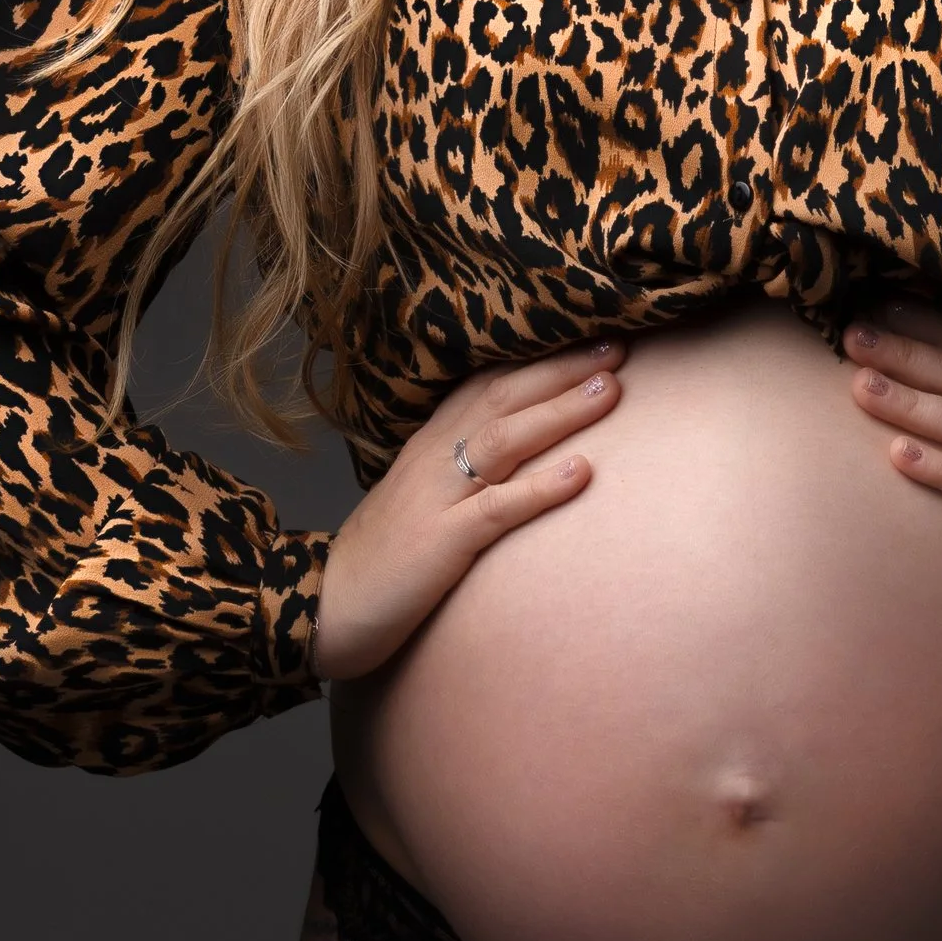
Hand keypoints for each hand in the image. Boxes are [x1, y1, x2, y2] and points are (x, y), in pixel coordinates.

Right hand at [312, 339, 625, 681]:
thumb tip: (516, 452)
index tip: (592, 334)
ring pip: (503, 440)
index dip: (541, 358)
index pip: (490, 384)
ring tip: (610, 391)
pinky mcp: (441, 542)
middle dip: (562, 369)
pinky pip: (497, 509)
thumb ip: (462, 470)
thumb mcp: (424, 499)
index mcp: (432, 445)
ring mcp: (437, 497)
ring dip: (559, 411)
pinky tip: (582, 472)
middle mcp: (435, 459)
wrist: (325, 606)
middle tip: (617, 344)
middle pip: (503, 397)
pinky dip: (541, 487)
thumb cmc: (383, 557)